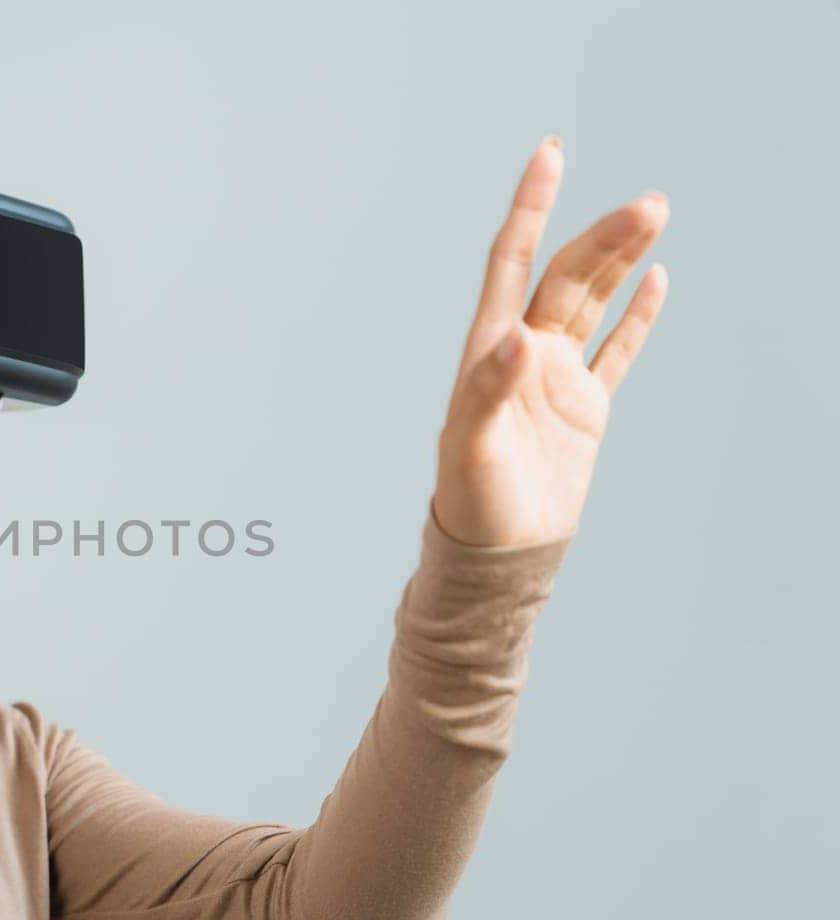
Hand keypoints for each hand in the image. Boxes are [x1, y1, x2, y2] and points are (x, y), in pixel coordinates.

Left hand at [433, 136, 669, 546]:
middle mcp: (523, 353)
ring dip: (623, 260)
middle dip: (604, 237)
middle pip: (567, 276)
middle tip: (650, 205)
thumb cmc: (471, 502)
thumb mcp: (474, 446)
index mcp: (489, 351)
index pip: (511, 261)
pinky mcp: (587, 408)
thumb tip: (517, 336)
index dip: (530, 209)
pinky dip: (637, 316)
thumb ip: (491, 389)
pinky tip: (656, 280)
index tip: (550, 155)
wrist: (497, 555)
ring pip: (595, 302)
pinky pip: (617, 351)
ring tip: (656, 214)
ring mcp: (558, 378)